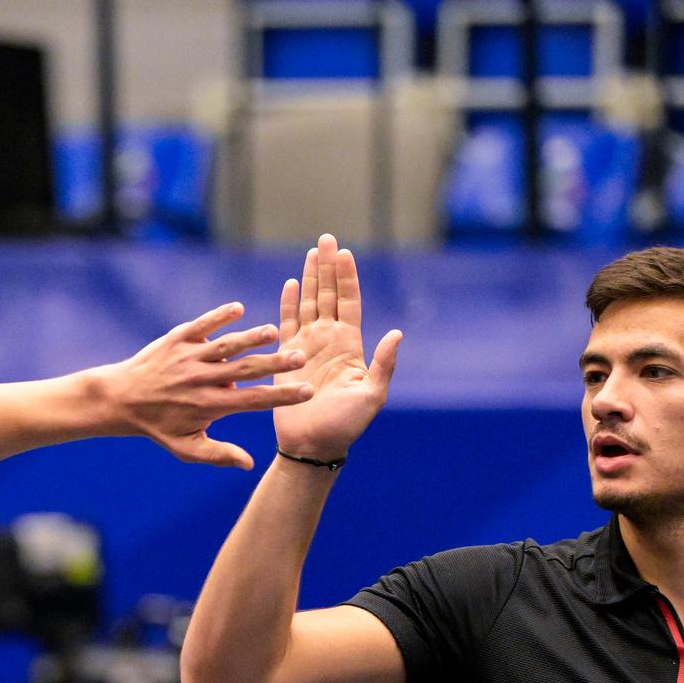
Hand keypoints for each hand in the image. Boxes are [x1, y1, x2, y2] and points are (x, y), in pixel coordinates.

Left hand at [96, 302, 311, 469]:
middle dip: (275, 363)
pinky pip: (202, 326)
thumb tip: (249, 464)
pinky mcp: (177, 339)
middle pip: (246, 370)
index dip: (282, 397)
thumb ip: (218, 455)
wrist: (120, 399)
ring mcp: (189, 357)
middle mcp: (202, 380)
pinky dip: (219, 317)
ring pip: (226, 345)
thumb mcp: (186, 448)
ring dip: (251, 337)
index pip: (254, 401)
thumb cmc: (157, 426)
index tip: (308, 392)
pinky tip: (238, 308)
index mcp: (209, 406)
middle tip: (302, 357)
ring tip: (275, 331)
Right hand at [271, 234, 400, 461]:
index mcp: (350, 345)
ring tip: (311, 252)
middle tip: (326, 238)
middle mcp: (329, 340)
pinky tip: (291, 283)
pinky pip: (286, 324)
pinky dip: (288, 303)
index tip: (345, 252)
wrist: (313, 444)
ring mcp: (307, 346)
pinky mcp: (286, 357)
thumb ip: (383, 364)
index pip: (349, 302)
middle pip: (328, 294)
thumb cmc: (346, 424)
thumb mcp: (372, 395)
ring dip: (310, 278)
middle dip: (327, 266)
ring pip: (309, 303)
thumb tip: (397, 333)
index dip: (347, 277)